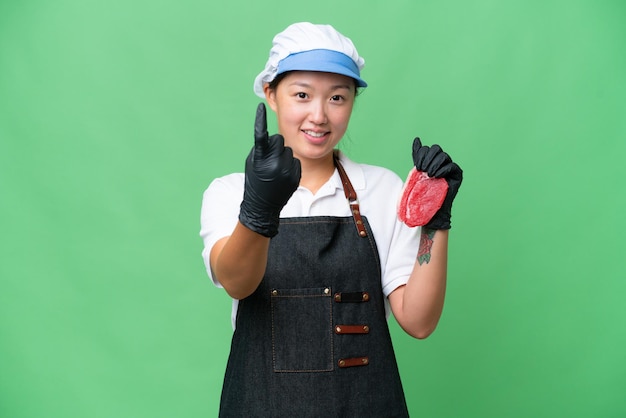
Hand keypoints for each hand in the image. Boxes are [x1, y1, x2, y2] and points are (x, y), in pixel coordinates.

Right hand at [239, 103, 300, 236]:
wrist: (263, 206)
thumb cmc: (255, 182)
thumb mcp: (252, 164)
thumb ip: (262, 149)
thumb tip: (274, 139)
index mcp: (260, 159)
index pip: (260, 134)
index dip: (260, 120)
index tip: (260, 106)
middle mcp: (275, 163)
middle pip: (279, 139)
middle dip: (275, 146)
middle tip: (269, 159)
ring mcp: (287, 169)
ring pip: (288, 150)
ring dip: (283, 156)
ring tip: (275, 170)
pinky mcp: (296, 175)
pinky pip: (295, 160)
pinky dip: (290, 165)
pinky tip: (283, 175)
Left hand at [412, 137, 462, 228]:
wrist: (430, 209)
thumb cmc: (422, 192)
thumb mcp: (417, 172)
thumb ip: (418, 156)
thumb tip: (416, 139)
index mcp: (433, 160)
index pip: (428, 149)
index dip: (422, 155)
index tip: (418, 167)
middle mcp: (443, 162)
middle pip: (436, 149)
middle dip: (428, 158)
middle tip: (423, 170)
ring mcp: (450, 167)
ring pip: (444, 156)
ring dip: (435, 164)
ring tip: (429, 175)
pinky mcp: (457, 175)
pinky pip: (452, 166)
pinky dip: (443, 170)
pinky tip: (437, 176)